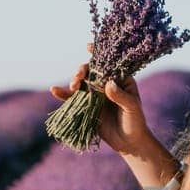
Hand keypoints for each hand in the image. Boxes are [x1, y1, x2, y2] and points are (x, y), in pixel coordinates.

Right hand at [49, 41, 156, 157]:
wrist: (129, 142)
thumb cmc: (135, 122)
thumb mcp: (132, 108)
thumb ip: (121, 96)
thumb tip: (107, 84)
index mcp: (120, 79)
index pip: (109, 63)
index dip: (98, 53)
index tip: (88, 46)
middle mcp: (107, 84)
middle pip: (92, 71)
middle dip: (83, 71)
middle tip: (79, 79)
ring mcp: (96, 94)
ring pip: (82, 82)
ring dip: (75, 81)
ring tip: (73, 87)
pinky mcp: (87, 106)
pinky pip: (74, 98)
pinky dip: (64, 94)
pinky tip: (54, 91)